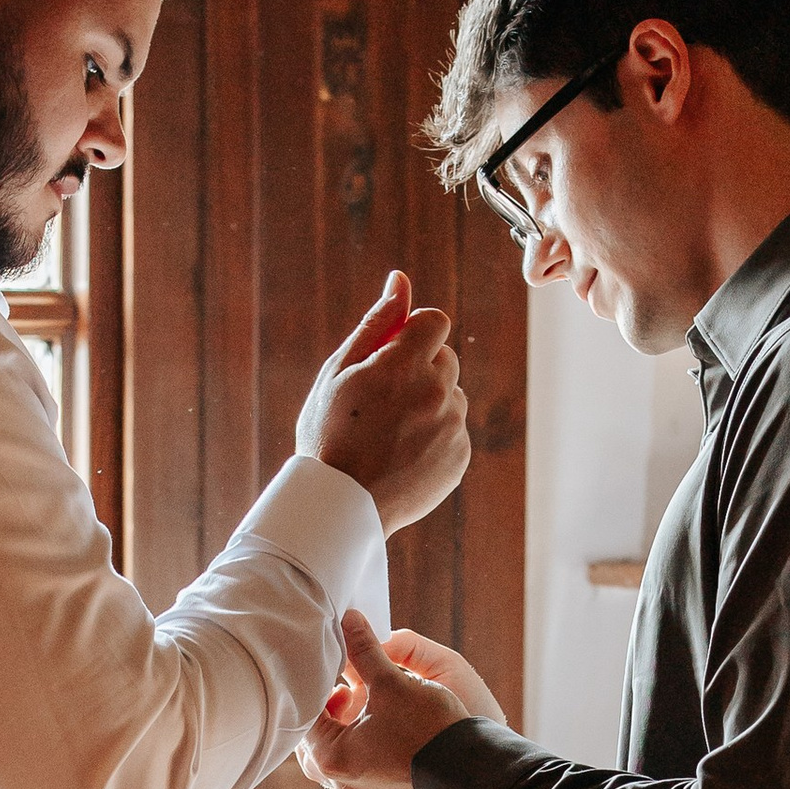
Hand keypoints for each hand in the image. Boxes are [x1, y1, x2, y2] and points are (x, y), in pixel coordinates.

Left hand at [298, 612, 493, 788]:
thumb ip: (365, 652)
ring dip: (343, 721)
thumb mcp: (394, 683)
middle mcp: (340, 779)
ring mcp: (360, 788)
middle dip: (326, 705)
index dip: (315, 681)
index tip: (329, 661)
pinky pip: (356, 760)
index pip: (304, 712)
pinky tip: (380, 718)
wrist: (472, 774)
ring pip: (335, 749)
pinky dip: (358, 738)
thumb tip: (349, 620)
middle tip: (344, 683)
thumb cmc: (430, 732)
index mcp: (331, 757)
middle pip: (315, 735)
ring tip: (362, 697)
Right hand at [300, 270, 469, 535]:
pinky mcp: (460, 457)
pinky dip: (435, 437)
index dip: (414, 335)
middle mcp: (435, 392)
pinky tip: (403, 455)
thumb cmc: (329, 435)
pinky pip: (455, 431)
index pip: (435, 322)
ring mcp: (452, 427)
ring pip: (452, 396)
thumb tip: (400, 281)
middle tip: (383, 402)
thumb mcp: (339, 373)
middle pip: (445, 358)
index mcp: (403, 365)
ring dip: (430, 404)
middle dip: (421, 369)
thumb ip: (376, 324)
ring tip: (391, 434)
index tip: (393, 356)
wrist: (341, 507)